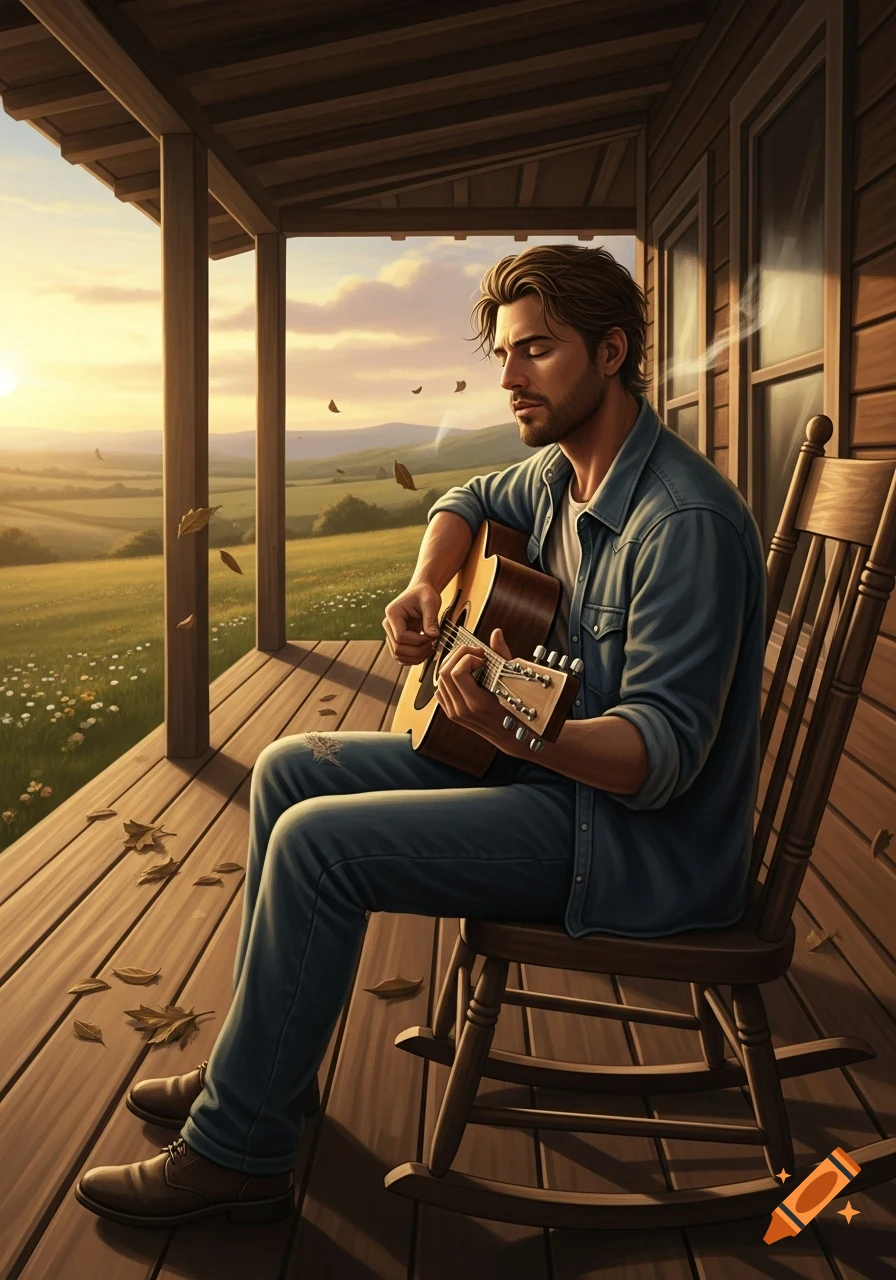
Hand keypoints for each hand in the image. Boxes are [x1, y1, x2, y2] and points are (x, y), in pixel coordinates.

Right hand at [382, 581, 442, 665]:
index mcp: (393, 613)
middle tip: (433, 644)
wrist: (422, 592)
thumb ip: (431, 619)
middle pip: (398, 649)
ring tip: (430, 649)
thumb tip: (434, 636)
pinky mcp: (397, 639)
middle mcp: (388, 625)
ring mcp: (391, 633)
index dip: (418, 641)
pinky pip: (401, 656)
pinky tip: (425, 652)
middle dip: (418, 651)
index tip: (433, 637)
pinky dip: (413, 659)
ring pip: (398, 656)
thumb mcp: (430, 602)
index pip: (401, 636)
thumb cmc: (425, 594)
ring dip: (415, 657)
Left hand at [434, 626, 519, 748]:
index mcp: (476, 703)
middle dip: (458, 656)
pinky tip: (464, 676)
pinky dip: (449, 678)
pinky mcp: (450, 713)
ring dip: (453, 665)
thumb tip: (496, 633)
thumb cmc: (515, 709)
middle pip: (444, 672)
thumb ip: (502, 655)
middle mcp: (460, 709)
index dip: (467, 658)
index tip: (482, 657)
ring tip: (471, 663)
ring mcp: (453, 712)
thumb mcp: (511, 681)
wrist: (510, 736)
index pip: (457, 673)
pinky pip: (440, 689)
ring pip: (440, 680)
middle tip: (475, 654)